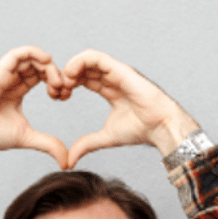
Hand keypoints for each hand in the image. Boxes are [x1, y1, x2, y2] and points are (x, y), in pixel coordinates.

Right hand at [0, 46, 70, 175]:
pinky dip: (33, 53)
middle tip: (63, 90)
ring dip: (48, 65)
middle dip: (55, 73)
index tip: (65, 96)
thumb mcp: (27, 137)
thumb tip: (66, 161)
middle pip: (36, 65)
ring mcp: (2, 76)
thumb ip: (48, 144)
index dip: (56, 81)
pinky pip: (15, 55)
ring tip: (56, 83)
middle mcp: (9, 80)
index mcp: (16, 91)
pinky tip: (47, 62)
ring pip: (28, 57)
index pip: (40, 76)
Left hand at [59, 50, 197, 164]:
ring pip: (87, 58)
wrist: (161, 127)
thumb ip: (87, 144)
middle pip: (83, 68)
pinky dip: (79, 62)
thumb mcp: (106, 137)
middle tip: (56, 91)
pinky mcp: (121, 70)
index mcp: (110, 90)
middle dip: (65, 76)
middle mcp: (113, 78)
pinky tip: (71, 76)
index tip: (57, 97)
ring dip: (70, 68)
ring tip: (64, 83)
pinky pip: (95, 57)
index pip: (83, 79)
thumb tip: (69, 160)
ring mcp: (117, 72)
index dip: (67, 85)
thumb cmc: (142, 130)